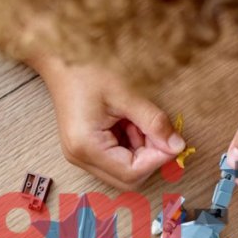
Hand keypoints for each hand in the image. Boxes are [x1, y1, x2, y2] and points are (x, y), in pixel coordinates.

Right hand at [36, 57, 184, 189]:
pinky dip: (131, 145)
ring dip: (141, 150)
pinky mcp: (86, 148)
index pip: (132, 172)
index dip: (157, 158)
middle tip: (157, 131)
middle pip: (128, 178)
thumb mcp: (126, 95)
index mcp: (87, 146)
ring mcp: (81, 155)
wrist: (60, 58)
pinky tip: (128, 122)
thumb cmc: (87, 70)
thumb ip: (154, 122)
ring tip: (137, 120)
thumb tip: (177, 146)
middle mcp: (81, 157)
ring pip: (124, 170)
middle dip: (149, 157)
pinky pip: (116, 159)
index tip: (171, 139)